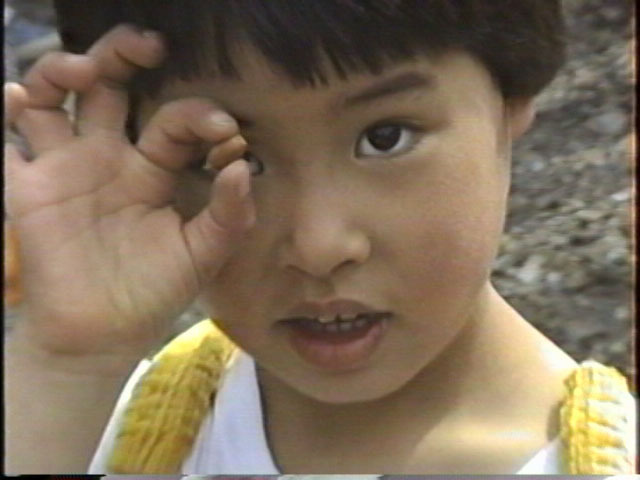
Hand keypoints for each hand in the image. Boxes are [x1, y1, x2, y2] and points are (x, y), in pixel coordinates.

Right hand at [5, 25, 254, 358]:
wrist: (105, 334)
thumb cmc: (157, 291)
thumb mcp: (203, 255)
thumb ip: (229, 214)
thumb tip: (241, 166)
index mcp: (154, 168)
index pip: (173, 121)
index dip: (198, 116)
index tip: (225, 129)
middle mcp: (109, 157)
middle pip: (109, 87)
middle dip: (123, 56)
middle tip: (147, 45)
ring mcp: (66, 169)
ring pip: (53, 100)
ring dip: (61, 73)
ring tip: (80, 69)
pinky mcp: (29, 191)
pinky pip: (6, 146)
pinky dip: (3, 116)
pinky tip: (13, 99)